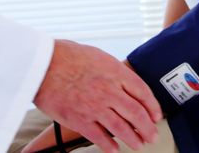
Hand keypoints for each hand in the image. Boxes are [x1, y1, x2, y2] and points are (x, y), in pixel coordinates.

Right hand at [33, 39, 161, 152]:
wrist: (42, 64)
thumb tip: (123, 81)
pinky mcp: (80, 120)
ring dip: (133, 139)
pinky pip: (99, 137)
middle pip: (137, 114)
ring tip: (139, 144)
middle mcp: (110, 91)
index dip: (153, 107)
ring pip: (122, 128)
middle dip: (148, 128)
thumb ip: (113, 71)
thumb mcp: (98, 56)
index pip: (143, 93)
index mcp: (116, 72)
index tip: (156, 116)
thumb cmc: (67, 56)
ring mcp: (96, 107)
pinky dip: (109, 145)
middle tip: (152, 135)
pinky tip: (115, 149)